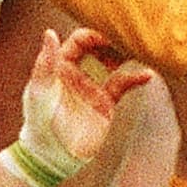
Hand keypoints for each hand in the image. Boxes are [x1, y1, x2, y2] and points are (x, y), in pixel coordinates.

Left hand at [17, 28, 154, 169]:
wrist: (52, 155)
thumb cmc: (38, 121)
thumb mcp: (39, 90)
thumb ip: (45, 63)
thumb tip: (50, 32)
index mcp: (60, 65)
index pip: (80, 40)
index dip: (94, 36)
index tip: (108, 38)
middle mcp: (78, 72)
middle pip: (100, 46)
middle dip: (113, 41)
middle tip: (126, 42)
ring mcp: (93, 87)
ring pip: (114, 62)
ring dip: (126, 55)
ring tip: (137, 52)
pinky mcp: (106, 103)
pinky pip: (123, 85)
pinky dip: (136, 78)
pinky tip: (147, 75)